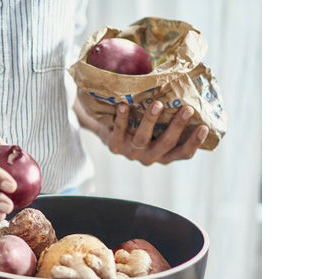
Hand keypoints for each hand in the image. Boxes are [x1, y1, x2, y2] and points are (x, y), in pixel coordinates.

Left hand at [76, 96, 208, 165]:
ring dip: (151, 121)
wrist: (111, 129)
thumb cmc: (144, 122)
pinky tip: (124, 105)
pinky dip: (122, 119)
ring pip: (142, 139)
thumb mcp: (161, 124)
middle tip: (188, 109)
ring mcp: (132, 153)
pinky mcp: (115, 147)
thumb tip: (196, 83)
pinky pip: (118, 133)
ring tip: (158, 104)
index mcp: (165, 154)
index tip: (204, 127)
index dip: (194, 143)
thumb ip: (175, 114)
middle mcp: (150, 157)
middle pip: (165, 144)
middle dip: (177, 127)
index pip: (183, 153)